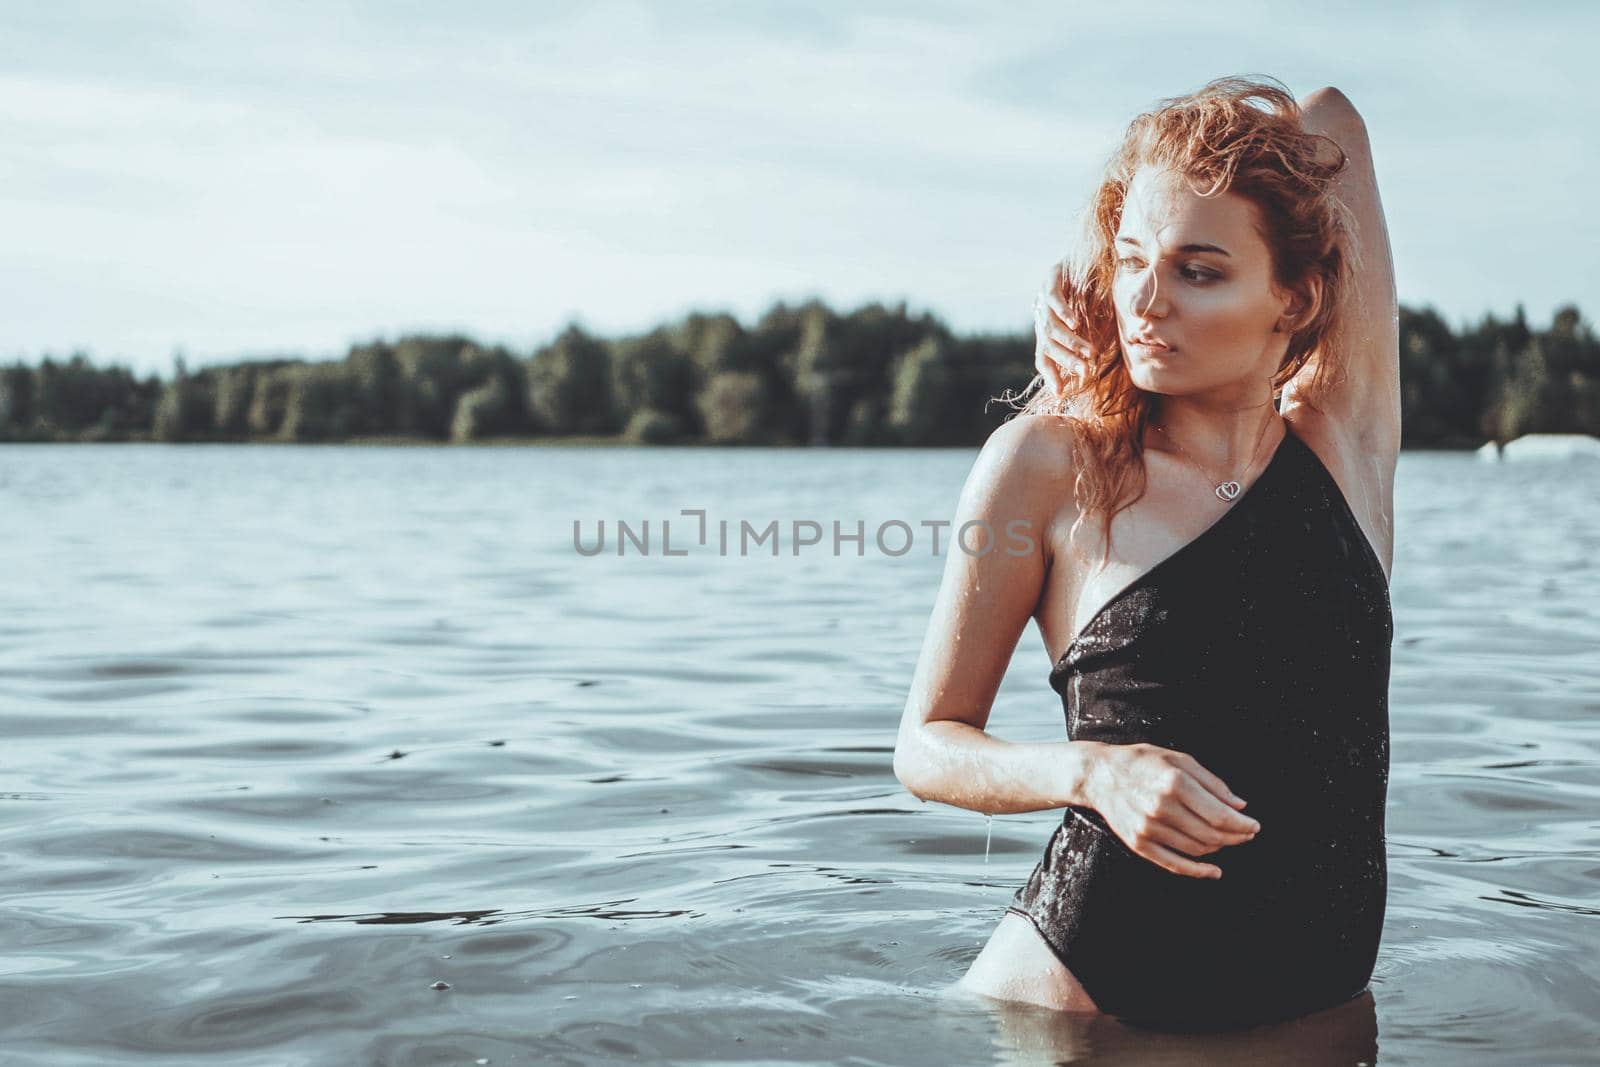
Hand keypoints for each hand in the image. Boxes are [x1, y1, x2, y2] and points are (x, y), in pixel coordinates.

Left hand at [1032, 259, 1090, 395]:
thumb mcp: (1091, 322)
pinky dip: (1064, 313)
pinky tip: (1075, 323)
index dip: (1051, 375)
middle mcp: (1042, 318)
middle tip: (1086, 372)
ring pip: (1052, 328)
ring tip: (1088, 353)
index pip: (1043, 358)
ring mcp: (1043, 299)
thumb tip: (1095, 368)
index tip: (1062, 393)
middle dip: (1068, 361)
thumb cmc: (1091, 292)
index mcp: (1047, 331)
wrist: (1085, 254)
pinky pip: (1053, 299)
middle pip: (1049, 347)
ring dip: (1071, 342)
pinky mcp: (1050, 280)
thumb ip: (1089, 341)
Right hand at [1084, 742, 1261, 878]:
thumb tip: (1240, 806)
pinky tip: (1214, 871)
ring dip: (1219, 849)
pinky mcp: (1139, 843)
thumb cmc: (1142, 762)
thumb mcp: (1179, 759)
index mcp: (1174, 783)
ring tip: (1228, 841)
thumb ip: (1212, 782)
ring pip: (1196, 849)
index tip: (1255, 826)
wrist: (1099, 775)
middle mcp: (1161, 808)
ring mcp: (1148, 828)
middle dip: (1236, 837)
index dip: (1242, 824)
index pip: (1219, 815)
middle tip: (1247, 835)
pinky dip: (1197, 871)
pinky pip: (1174, 864)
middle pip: (1211, 835)